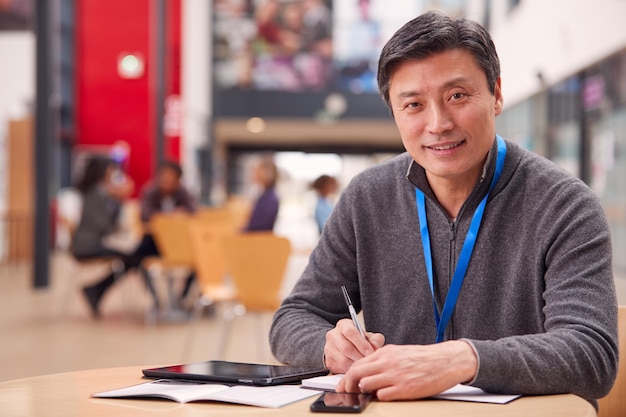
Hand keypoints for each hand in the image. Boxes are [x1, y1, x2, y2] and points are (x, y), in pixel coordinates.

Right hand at [323, 319, 384, 373]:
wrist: (346, 346)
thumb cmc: (359, 341)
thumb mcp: (369, 336)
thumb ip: (375, 340)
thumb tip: (375, 348)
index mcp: (343, 325)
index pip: (350, 332)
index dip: (362, 343)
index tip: (371, 352)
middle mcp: (333, 335)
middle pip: (346, 348)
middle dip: (360, 356)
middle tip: (369, 362)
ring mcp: (329, 349)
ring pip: (343, 360)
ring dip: (355, 365)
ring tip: (365, 367)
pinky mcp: (328, 361)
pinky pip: (340, 369)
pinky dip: (350, 371)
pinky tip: (357, 370)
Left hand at [335, 340, 477, 400]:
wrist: (445, 361)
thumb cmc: (423, 358)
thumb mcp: (399, 352)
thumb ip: (382, 360)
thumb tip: (367, 371)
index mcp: (385, 353)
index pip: (357, 363)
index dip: (346, 376)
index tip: (341, 384)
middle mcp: (387, 363)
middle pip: (356, 374)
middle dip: (347, 385)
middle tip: (345, 392)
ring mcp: (395, 376)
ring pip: (366, 385)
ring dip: (364, 392)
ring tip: (367, 395)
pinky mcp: (404, 389)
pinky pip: (383, 396)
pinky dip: (380, 398)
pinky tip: (384, 396)